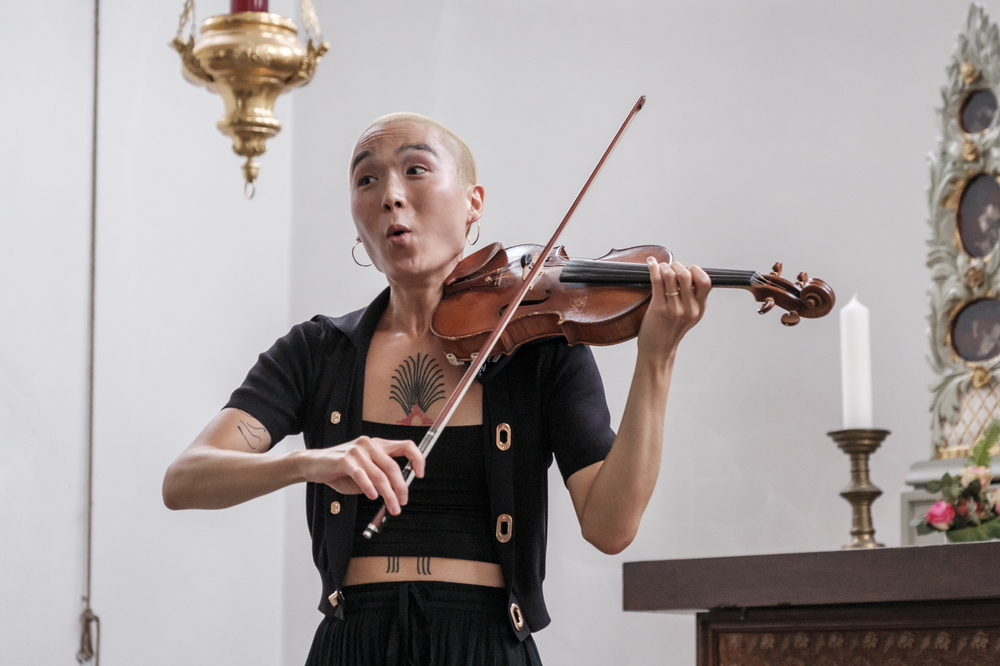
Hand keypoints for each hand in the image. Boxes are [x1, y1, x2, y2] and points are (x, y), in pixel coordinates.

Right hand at [299, 437, 424, 514]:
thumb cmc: (341, 471)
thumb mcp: (365, 474)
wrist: (314, 465)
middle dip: (401, 488)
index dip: (417, 459)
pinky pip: (362, 475)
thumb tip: (398, 494)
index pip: (406, 446)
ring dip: (388, 494)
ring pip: (380, 475)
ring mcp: (357, 450)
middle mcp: (370, 444)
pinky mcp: (345, 459)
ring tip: (392, 507)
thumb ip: (381, 479)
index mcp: (378, 445)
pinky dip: (369, 487)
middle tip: (402, 503)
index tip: (420, 475)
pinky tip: (372, 496)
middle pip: (394, 467)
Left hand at [639, 258, 710, 362]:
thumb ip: (693, 298)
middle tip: (670, 267)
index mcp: (699, 308)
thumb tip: (689, 273)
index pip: (705, 281)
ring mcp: (674, 309)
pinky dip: (653, 268)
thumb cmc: (670, 331)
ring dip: (663, 266)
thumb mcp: (690, 316)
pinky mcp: (659, 309)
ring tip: (660, 267)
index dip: (695, 270)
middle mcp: (689, 309)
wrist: (658, 351)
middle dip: (677, 265)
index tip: (687, 270)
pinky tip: (650, 264)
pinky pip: (657, 281)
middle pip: (686, 274)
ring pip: (670, 276)